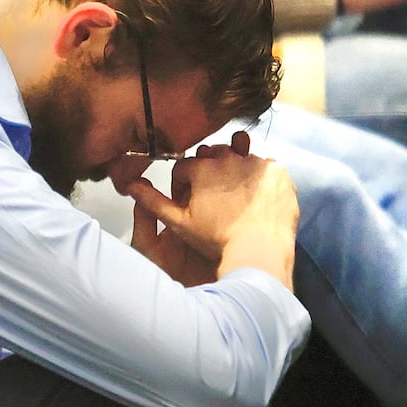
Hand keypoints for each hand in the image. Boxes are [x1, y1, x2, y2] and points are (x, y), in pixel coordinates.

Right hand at [124, 131, 297, 287]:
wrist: (260, 250)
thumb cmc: (217, 240)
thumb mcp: (179, 222)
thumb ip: (153, 201)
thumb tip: (129, 184)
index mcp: (202, 167)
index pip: (184, 167)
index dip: (182, 186)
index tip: (188, 202)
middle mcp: (228, 156)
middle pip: (211, 157)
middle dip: (208, 173)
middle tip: (213, 199)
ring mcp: (255, 161)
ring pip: (239, 158)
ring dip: (234, 172)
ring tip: (236, 198)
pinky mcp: (277, 170)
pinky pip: (264, 167)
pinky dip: (259, 178)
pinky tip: (256, 198)